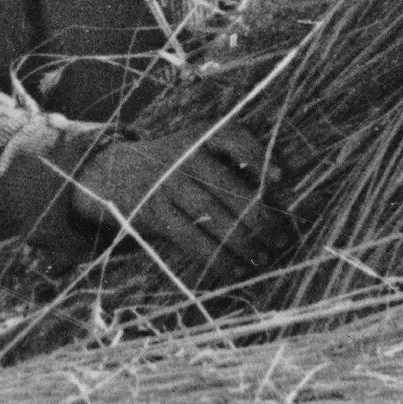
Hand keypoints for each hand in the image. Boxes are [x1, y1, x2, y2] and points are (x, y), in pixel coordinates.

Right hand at [68, 121, 289, 291]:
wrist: (119, 173)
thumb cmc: (179, 164)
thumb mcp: (201, 146)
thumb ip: (236, 159)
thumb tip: (281, 191)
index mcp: (201, 135)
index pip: (233, 137)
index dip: (258, 156)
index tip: (282, 178)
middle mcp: (184, 156)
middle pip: (227, 187)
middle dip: (260, 216)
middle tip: (283, 239)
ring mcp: (167, 184)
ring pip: (211, 216)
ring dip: (243, 241)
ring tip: (264, 257)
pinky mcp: (156, 213)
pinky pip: (191, 239)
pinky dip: (217, 257)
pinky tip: (238, 269)